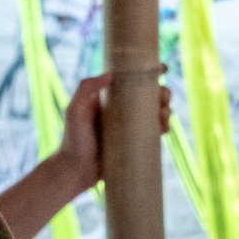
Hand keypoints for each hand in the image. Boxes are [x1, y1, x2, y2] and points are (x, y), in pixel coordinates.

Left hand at [55, 73, 174, 191]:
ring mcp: (130, 126)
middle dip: (163, 92)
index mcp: (110, 97)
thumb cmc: (72, 138)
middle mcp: (122, 109)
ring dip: (166, 109)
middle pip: (149, 95)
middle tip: (164, 97)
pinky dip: (164, 126)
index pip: (132, 80)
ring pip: (155, 112)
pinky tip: (164, 128)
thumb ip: (86, 87)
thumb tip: (111, 74)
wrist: (76, 170)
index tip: (163, 68)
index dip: (149, 72)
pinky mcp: (135, 142)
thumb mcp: (75, 109)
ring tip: (164, 114)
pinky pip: (154, 131)